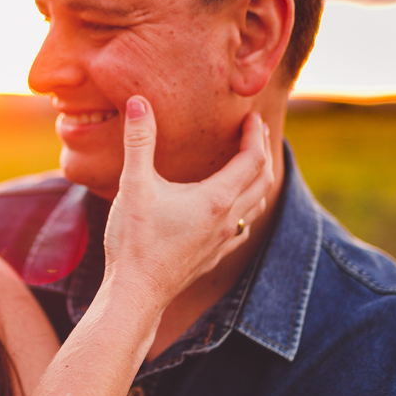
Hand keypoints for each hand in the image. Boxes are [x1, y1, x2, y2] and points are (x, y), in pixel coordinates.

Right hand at [102, 96, 274, 310]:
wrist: (136, 293)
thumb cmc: (134, 240)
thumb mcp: (134, 185)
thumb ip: (138, 141)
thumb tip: (138, 102)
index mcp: (216, 199)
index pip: (252, 158)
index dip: (254, 134)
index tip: (250, 116)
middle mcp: (227, 220)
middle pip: (262, 179)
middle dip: (261, 151)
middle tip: (253, 132)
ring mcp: (222, 241)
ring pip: (256, 205)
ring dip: (258, 180)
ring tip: (249, 164)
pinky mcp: (213, 257)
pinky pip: (243, 228)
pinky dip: (247, 209)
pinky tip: (235, 210)